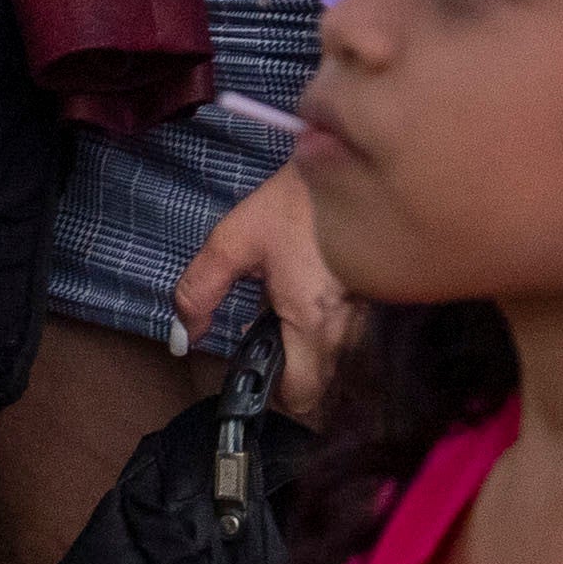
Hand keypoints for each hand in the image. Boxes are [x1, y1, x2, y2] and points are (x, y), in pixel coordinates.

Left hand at [171, 160, 346, 385]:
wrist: (356, 164)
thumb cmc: (297, 203)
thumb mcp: (234, 240)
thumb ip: (201, 290)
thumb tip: (184, 337)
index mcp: (313, 323)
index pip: (300, 399)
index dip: (271, 394)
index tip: (250, 368)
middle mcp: (347, 332)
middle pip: (318, 386)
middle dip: (285, 372)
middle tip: (258, 335)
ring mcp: (368, 320)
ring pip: (333, 362)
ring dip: (302, 349)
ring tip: (277, 310)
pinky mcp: (378, 303)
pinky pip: (346, 337)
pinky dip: (321, 328)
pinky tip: (302, 293)